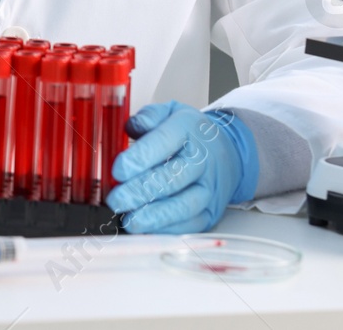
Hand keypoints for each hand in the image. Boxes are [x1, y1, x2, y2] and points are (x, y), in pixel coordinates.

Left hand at [105, 101, 257, 233]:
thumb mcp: (169, 112)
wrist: (226, 151)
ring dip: (154, 217)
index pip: (163, 143)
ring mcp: (208, 188)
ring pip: (183, 206)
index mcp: (187, 129)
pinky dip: (168, 230)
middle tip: (116, 200)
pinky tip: (147, 229)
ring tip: (130, 221)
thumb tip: (131, 127)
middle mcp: (201, 160)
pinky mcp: (211, 211)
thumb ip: (147, 117)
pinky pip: (191, 224)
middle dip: (140, 192)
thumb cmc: (190, 134)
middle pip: (171, 178)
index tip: (117, 170)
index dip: (139, 158)